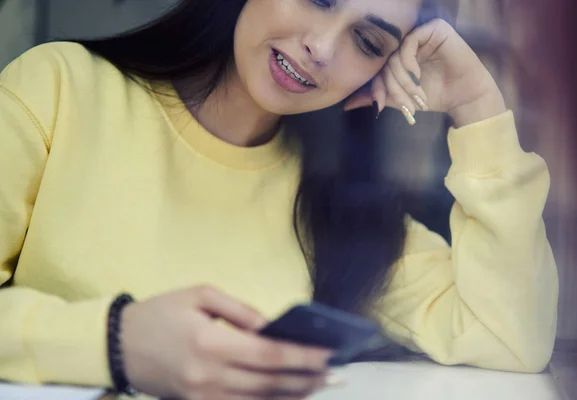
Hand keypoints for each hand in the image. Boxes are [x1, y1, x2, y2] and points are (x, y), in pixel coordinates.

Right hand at [120, 286, 331, 398]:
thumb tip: (271, 328)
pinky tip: (287, 398)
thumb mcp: (199, 295)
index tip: (330, 354)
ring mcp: (204, 398)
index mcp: (212, 343)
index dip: (303, 356)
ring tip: (320, 386)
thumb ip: (239, 311)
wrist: (117, 344)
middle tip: (337, 375)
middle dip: (308, 378)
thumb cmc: (161, 312)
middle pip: (271, 383)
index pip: (270, 354)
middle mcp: (211, 377)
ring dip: (294, 395)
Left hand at [344, 19, 506, 127]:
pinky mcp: (434, 28)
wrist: (464, 97)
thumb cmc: (434, 95)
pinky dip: (409, 61)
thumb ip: (376, 95)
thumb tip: (346, 104)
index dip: (376, 85)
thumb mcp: (399, 98)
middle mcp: (406, 41)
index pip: (376, 66)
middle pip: (384, 60)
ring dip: (402, 79)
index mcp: (397, 54)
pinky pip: (409, 41)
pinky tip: (417, 75)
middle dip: (392, 86)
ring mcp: (420, 33)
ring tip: (415, 95)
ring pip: (395, 52)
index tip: (380, 103)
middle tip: (405, 105)